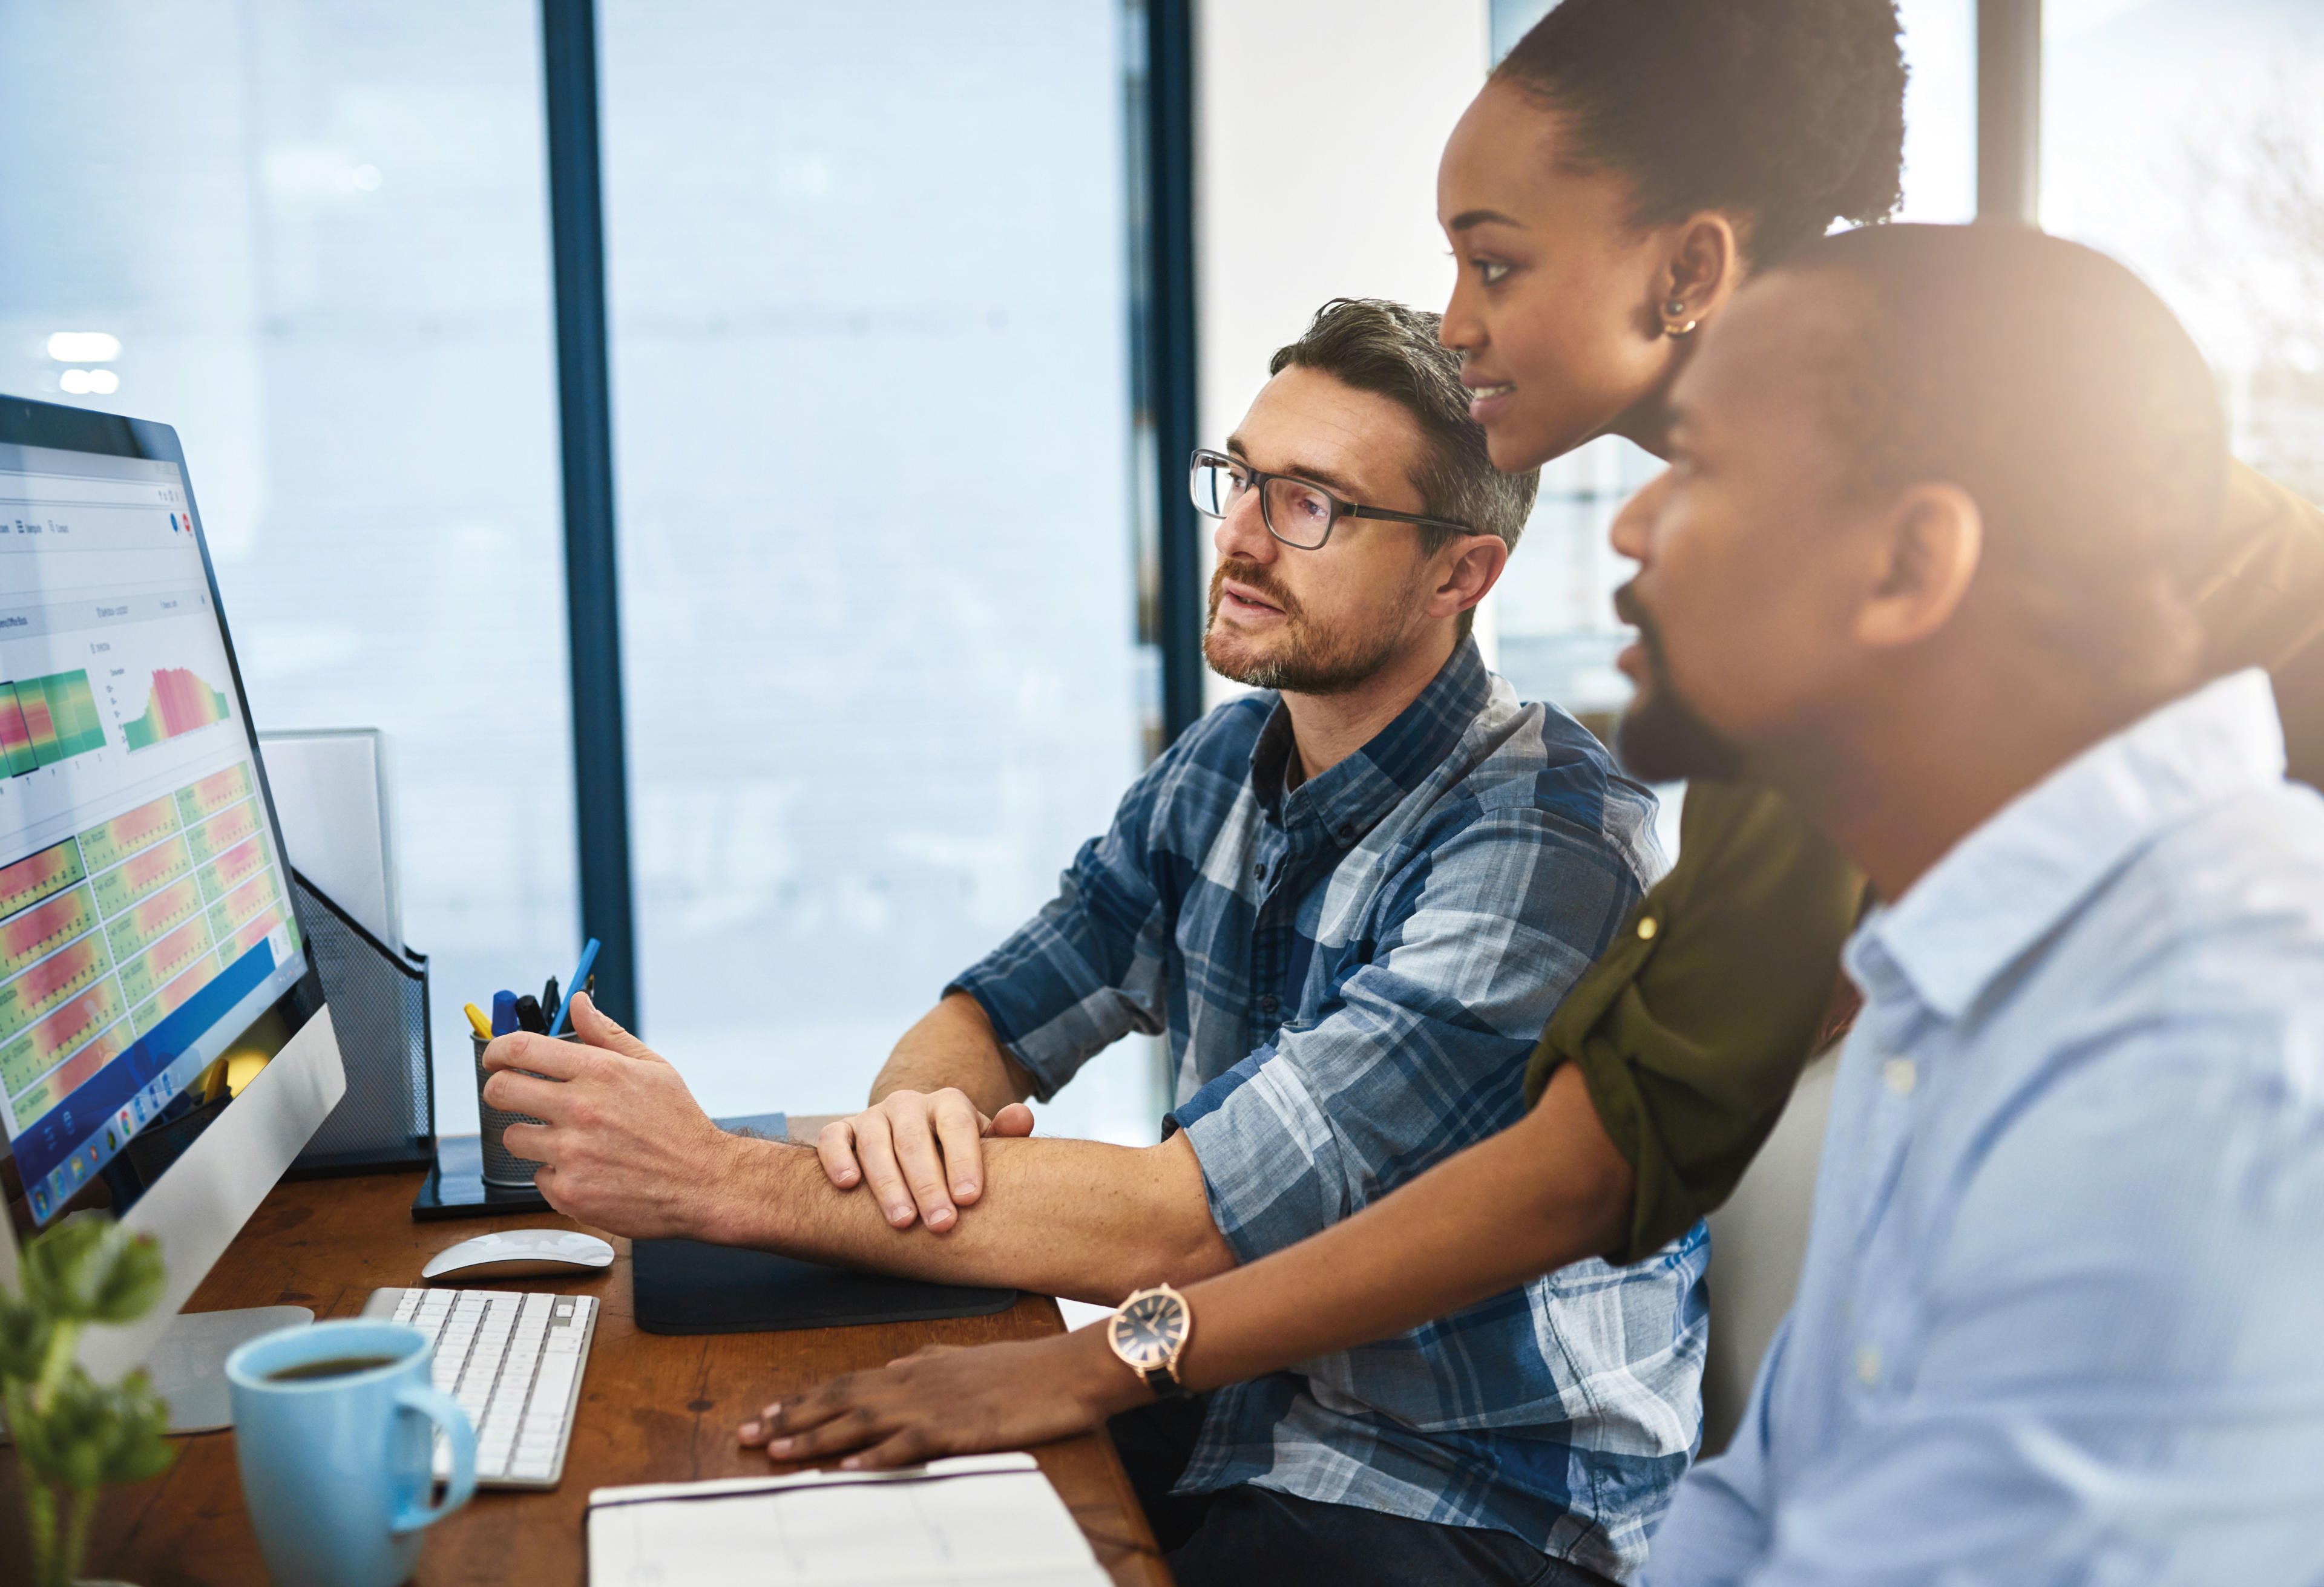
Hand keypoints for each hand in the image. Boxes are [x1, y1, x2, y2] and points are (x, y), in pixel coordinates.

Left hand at [479, 993, 740, 1239]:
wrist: (703, 1183)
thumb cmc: (679, 1125)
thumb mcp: (652, 1068)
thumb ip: (607, 1035)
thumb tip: (578, 1003)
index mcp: (599, 1072)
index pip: (521, 1049)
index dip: (496, 1050)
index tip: (495, 1057)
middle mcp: (581, 1109)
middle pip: (501, 1091)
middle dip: (499, 1090)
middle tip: (512, 1095)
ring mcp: (572, 1153)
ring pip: (514, 1138)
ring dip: (532, 1137)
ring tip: (567, 1140)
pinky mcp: (570, 1192)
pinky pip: (539, 1176)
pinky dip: (557, 1174)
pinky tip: (587, 1170)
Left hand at [736, 1326, 1140, 1470]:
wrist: (1072, 1369)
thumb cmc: (1027, 1368)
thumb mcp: (969, 1358)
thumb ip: (930, 1362)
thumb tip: (898, 1365)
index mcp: (918, 1368)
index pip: (848, 1382)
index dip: (805, 1398)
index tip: (767, 1412)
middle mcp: (916, 1381)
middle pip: (841, 1399)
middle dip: (791, 1418)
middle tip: (747, 1434)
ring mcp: (936, 1403)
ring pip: (861, 1420)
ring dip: (816, 1437)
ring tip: (777, 1452)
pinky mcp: (960, 1427)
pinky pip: (908, 1444)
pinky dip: (875, 1457)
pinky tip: (848, 1469)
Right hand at [818, 1090, 1034, 1231]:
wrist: (911, 1146)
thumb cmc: (955, 1156)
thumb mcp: (982, 1146)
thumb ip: (1004, 1134)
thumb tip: (1023, 1118)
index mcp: (948, 1104)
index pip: (957, 1126)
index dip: (963, 1161)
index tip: (969, 1199)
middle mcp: (908, 1104)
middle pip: (915, 1140)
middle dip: (928, 1184)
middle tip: (941, 1224)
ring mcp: (873, 1116)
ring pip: (875, 1142)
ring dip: (887, 1182)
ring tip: (902, 1221)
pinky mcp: (842, 1130)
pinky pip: (834, 1138)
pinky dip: (837, 1158)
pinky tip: (849, 1185)